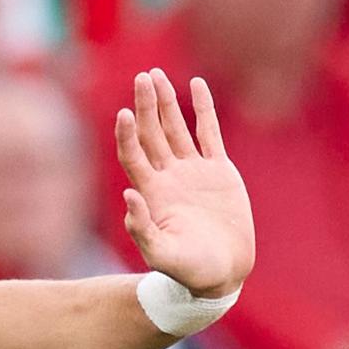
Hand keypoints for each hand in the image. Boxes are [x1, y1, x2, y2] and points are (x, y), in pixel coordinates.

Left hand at [114, 69, 253, 301]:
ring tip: (156, 75)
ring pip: (176, 127)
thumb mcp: (161, 254)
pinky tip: (197, 84)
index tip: (125, 113)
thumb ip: (143, 228)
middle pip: (152, 133)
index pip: (134, 154)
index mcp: (151, 192)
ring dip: (166, 102)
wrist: (223, 272)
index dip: (128, 134)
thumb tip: (129, 195)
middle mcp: (168, 176)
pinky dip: (203, 109)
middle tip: (142, 77)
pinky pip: (209, 132)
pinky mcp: (219, 170)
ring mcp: (193, 171)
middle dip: (146, 105)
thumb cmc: (189, 270)